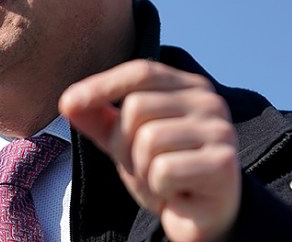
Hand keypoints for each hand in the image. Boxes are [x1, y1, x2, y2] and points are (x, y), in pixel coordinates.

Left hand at [59, 60, 240, 241]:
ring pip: (148, 140)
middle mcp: (209, 102)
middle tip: (141, 167)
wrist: (202, 219)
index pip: (141, 72)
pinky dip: (158, 189)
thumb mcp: (126, 143)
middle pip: (137, 108)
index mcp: (188, 87)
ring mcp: (220, 130)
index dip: (103, 85)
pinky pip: (164, 170)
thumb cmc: (166, 174)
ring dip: (142, 171)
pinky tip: (175, 194)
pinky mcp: (223, 163)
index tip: (68, 103)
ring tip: (159, 181)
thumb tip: (68, 102)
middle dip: (123, 145)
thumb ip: (99, 120)